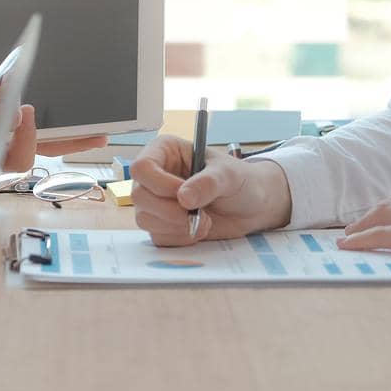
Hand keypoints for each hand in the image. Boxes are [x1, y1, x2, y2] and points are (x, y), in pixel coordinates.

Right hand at [130, 135, 292, 245]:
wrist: (252, 207)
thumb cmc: (240, 181)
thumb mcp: (229, 175)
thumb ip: (207, 183)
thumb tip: (183, 198)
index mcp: (164, 152)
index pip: (141, 167)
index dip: (160, 184)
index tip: (185, 196)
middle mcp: (154, 176)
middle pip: (139, 196)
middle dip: (170, 211)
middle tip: (199, 214)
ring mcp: (155, 201)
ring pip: (145, 219)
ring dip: (177, 226)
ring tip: (205, 221)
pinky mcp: (161, 224)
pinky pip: (158, 237)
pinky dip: (181, 238)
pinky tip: (199, 229)